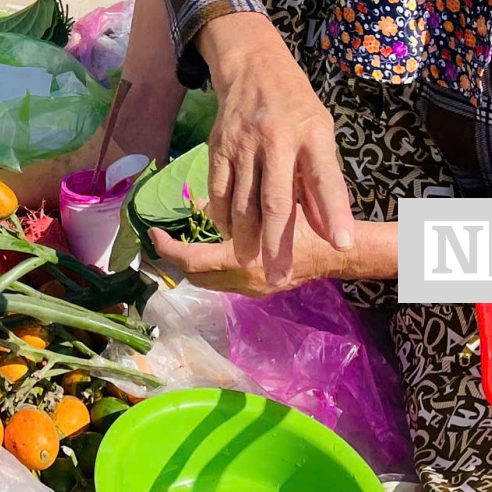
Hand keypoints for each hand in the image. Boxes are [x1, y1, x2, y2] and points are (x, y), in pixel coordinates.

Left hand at [149, 218, 395, 296]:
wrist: (338, 253)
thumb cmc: (307, 222)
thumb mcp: (271, 205)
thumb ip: (236, 205)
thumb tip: (199, 201)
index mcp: (243, 260)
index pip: (193, 260)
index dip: (169, 248)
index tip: (153, 233)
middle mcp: (244, 281)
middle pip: (195, 276)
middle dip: (175, 257)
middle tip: (162, 237)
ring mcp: (252, 290)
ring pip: (208, 281)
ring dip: (192, 263)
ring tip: (180, 240)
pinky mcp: (259, 291)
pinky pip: (223, 282)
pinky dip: (210, 266)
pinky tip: (210, 246)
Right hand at [197, 12, 356, 286]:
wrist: (252, 67)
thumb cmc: (296, 107)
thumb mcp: (321, 134)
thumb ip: (324, 182)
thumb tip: (330, 232)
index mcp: (311, 134)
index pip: (326, 179)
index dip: (336, 213)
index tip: (344, 244)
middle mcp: (276, 138)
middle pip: (275, 200)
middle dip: (277, 243)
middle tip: (279, 275)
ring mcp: (243, 142)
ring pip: (242, 201)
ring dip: (246, 237)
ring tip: (252, 262)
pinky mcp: (217, 145)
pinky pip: (218, 189)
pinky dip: (223, 215)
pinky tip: (229, 232)